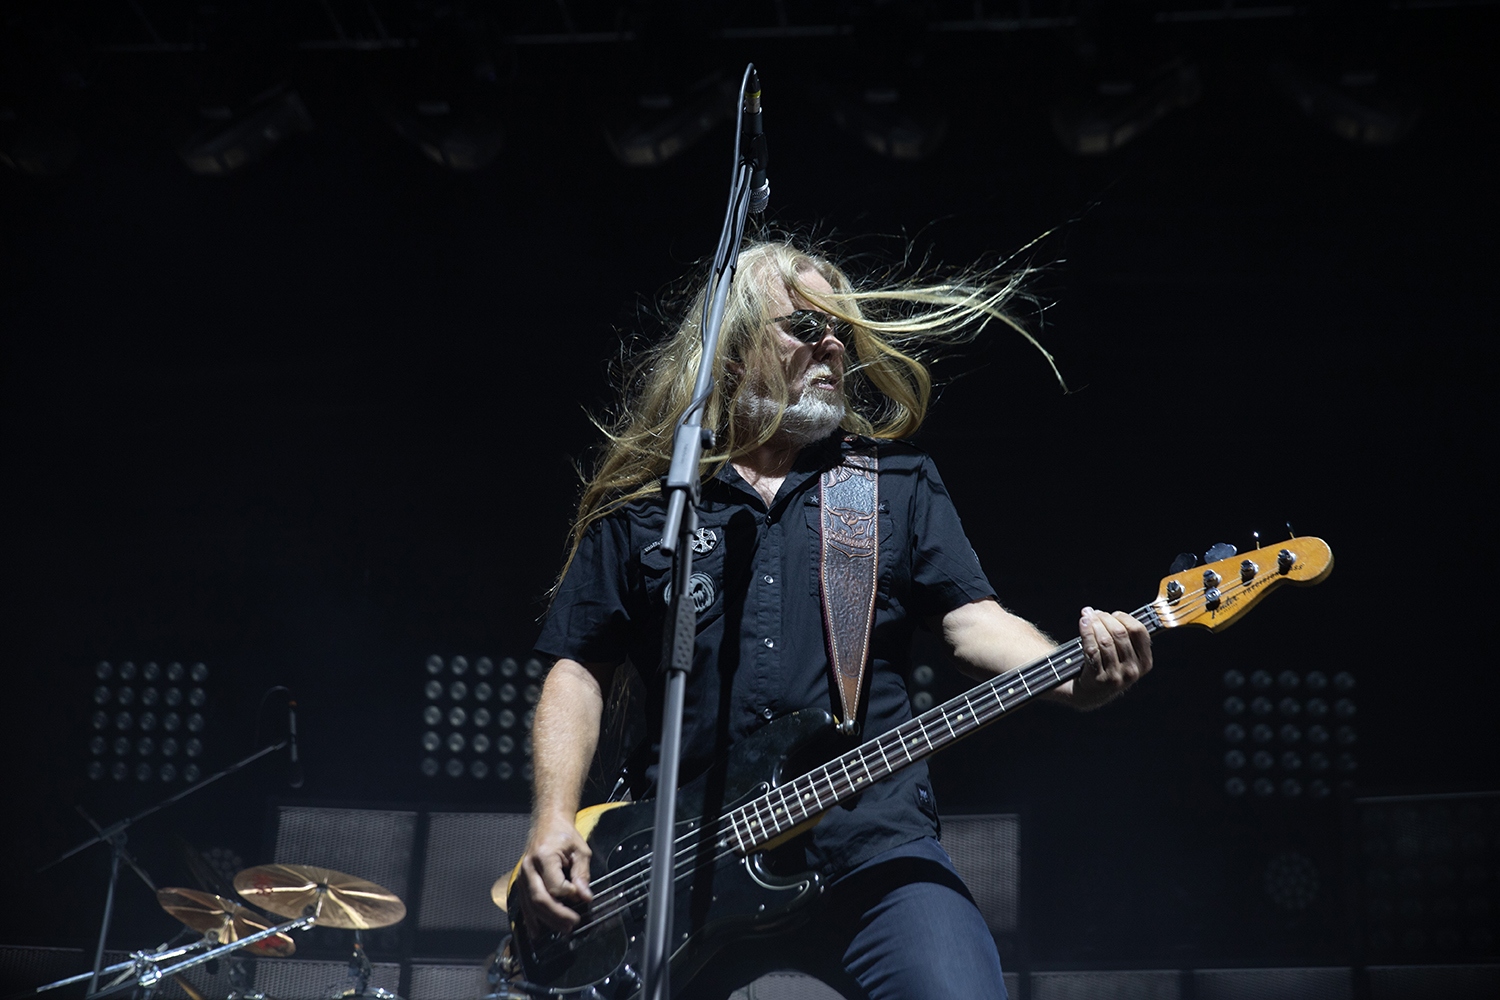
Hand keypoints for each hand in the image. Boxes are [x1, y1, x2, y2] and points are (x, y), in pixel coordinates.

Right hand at [517, 811, 593, 934]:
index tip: (582, 896)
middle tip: (574, 923)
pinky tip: (537, 931)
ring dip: (547, 920)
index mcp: (544, 856)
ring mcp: (522, 876)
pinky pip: (524, 904)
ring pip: (531, 905)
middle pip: (540, 899)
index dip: (569, 895)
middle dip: (558, 915)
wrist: (547, 824)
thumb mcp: (580, 850)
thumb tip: (585, 897)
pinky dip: (531, 919)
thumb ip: (582, 874)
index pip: (555, 885)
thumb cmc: (564, 836)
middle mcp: (529, 867)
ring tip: (564, 929)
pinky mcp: (521, 882)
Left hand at [1071, 607, 1152, 708]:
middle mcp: (1133, 671)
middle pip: (1120, 633)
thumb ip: (1127, 637)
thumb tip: (1114, 613)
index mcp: (1145, 663)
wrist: (1091, 693)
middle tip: (1095, 613)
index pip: (1139, 631)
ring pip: (1105, 640)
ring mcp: (1116, 676)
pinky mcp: (1098, 678)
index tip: (1113, 613)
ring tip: (1087, 616)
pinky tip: (1083, 623)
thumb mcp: (1125, 656)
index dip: (1124, 617)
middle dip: (1105, 618)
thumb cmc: (1109, 665)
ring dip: (1094, 624)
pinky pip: (1091, 649)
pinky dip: (1086, 632)